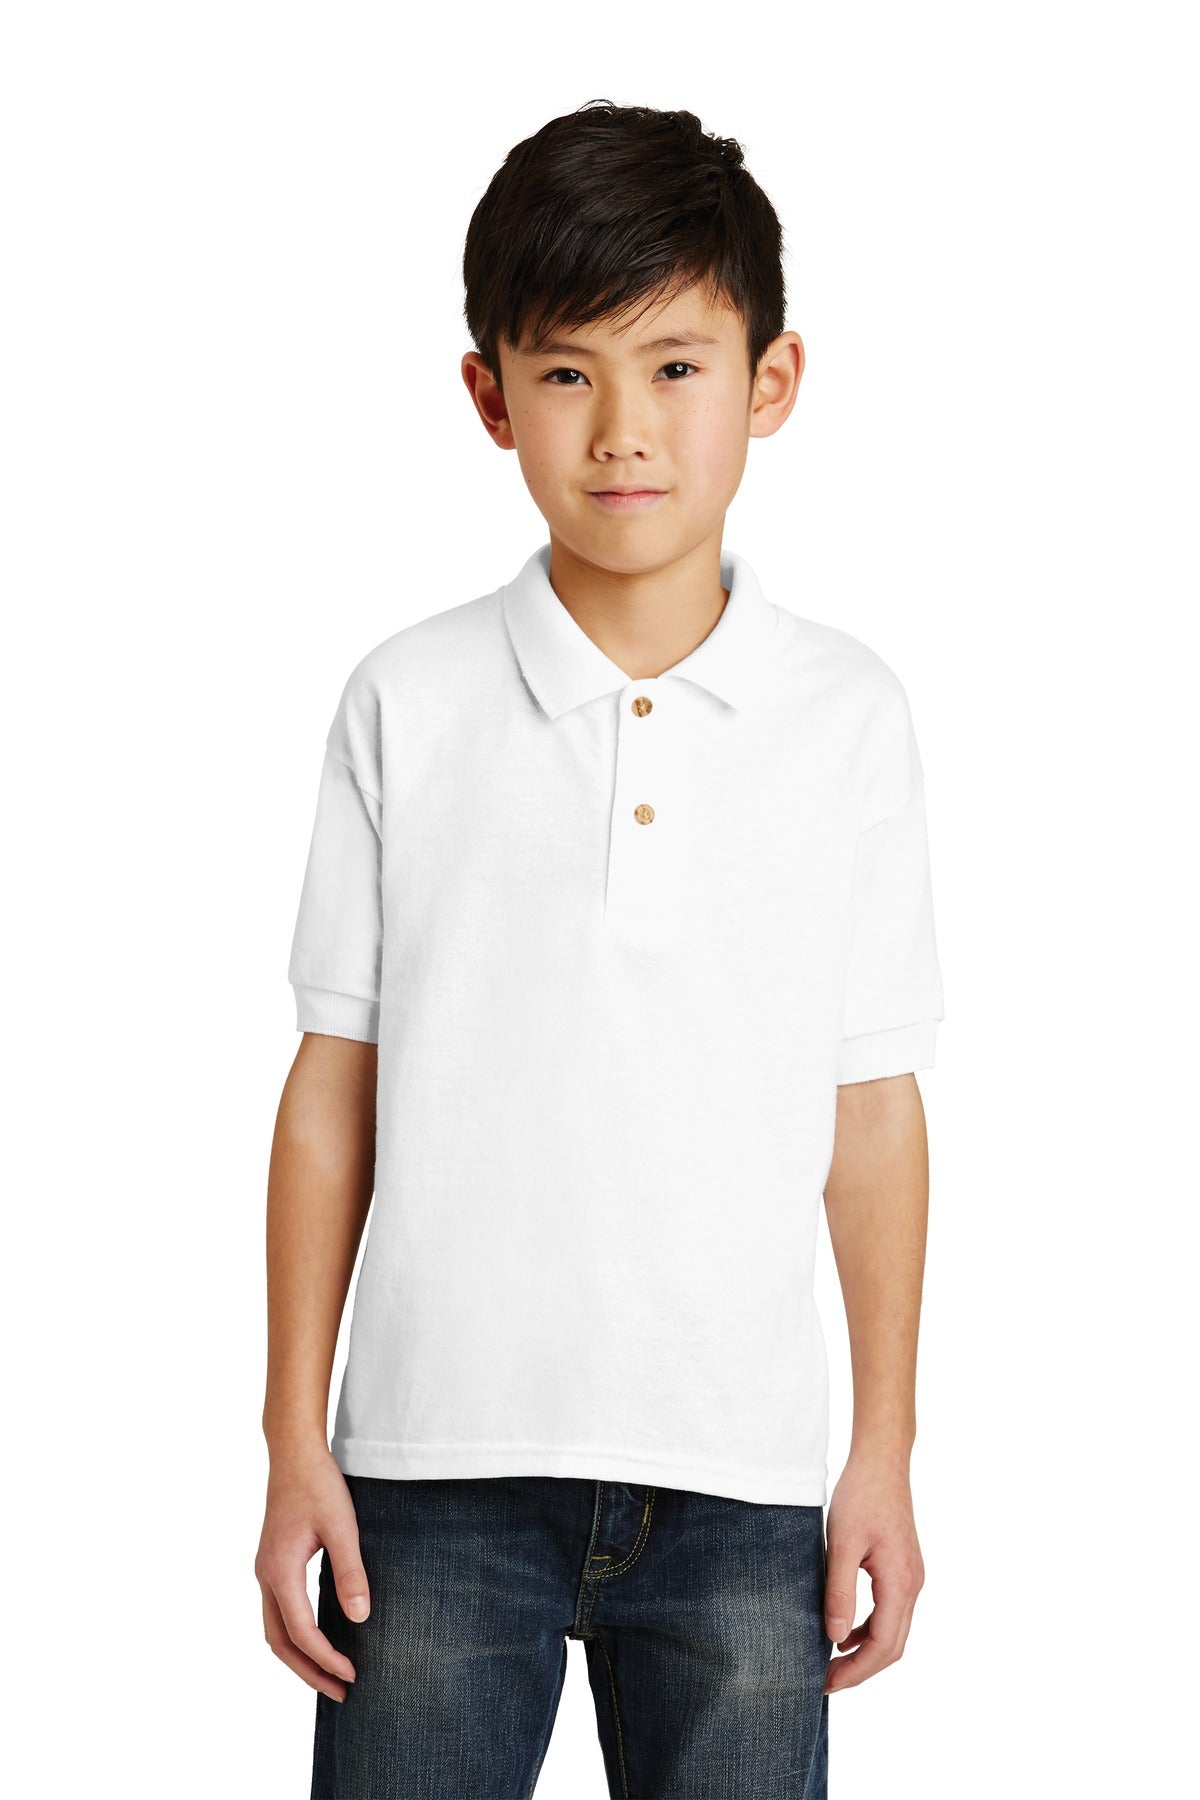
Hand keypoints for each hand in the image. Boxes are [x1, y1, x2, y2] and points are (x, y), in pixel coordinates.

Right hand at [255, 1443, 370, 1700]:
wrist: (294, 1453)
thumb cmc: (319, 1484)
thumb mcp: (342, 1526)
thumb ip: (350, 1572)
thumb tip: (360, 1618)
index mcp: (279, 1571)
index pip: (301, 1631)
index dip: (326, 1658)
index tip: (353, 1673)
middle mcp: (266, 1576)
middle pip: (280, 1641)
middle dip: (308, 1671)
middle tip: (341, 1692)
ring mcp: (266, 1570)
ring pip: (275, 1629)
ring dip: (300, 1657)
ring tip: (330, 1675)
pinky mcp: (273, 1563)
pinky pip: (279, 1612)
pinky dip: (296, 1635)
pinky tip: (320, 1637)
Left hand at [822, 1456, 924, 1693]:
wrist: (882, 1461)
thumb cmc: (860, 1495)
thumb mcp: (842, 1543)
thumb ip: (840, 1591)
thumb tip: (836, 1637)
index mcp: (900, 1583)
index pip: (883, 1646)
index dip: (856, 1671)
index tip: (826, 1683)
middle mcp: (913, 1585)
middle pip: (893, 1646)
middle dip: (861, 1669)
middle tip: (825, 1682)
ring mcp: (911, 1577)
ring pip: (894, 1631)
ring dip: (866, 1652)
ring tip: (831, 1662)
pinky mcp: (903, 1569)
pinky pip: (891, 1612)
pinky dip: (870, 1629)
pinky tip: (845, 1631)